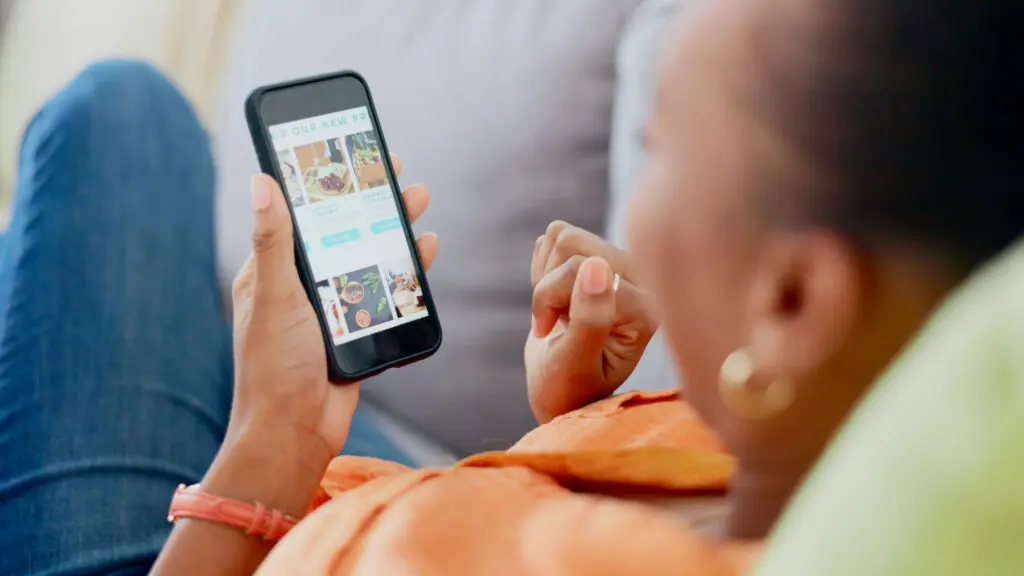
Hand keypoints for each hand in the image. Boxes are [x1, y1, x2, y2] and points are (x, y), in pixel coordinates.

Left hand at [208, 163, 436, 514]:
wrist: (294, 434)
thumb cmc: (274, 367)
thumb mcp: (275, 297)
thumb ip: (274, 241)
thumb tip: (261, 180)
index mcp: (274, 271)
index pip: (301, 213)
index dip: (325, 181)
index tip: (349, 150)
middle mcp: (302, 284)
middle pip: (342, 229)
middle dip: (370, 198)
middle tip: (397, 169)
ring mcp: (331, 308)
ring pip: (368, 256)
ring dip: (393, 228)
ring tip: (419, 202)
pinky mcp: (356, 330)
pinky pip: (385, 292)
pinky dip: (406, 269)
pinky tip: (426, 252)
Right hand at [525, 222, 657, 422]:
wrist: (562, 389)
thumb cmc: (569, 388)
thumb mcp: (574, 364)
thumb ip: (589, 321)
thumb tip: (596, 267)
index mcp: (646, 308)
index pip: (579, 269)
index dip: (550, 299)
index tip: (552, 336)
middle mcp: (644, 281)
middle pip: (572, 245)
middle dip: (548, 287)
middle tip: (556, 323)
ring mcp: (624, 265)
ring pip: (564, 237)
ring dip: (547, 278)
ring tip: (559, 314)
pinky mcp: (603, 255)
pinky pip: (558, 235)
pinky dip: (546, 268)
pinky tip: (559, 299)